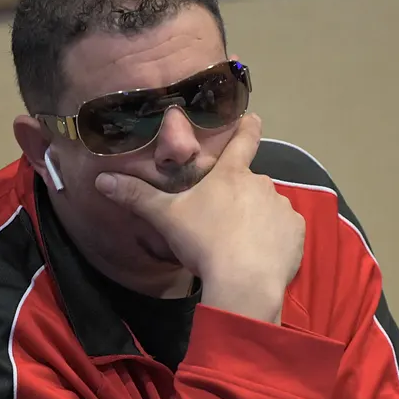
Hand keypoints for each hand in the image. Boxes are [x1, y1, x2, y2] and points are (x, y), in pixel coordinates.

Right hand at [95, 115, 304, 323]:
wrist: (243, 281)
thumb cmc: (203, 242)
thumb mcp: (165, 218)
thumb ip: (136, 196)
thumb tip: (102, 180)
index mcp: (230, 174)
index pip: (243, 139)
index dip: (247, 126)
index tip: (252, 117)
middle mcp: (261, 183)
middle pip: (250, 183)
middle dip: (239, 197)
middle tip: (223, 221)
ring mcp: (282, 207)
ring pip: (267, 207)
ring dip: (257, 219)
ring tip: (240, 245)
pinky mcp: (296, 232)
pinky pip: (284, 230)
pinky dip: (275, 239)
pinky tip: (260, 256)